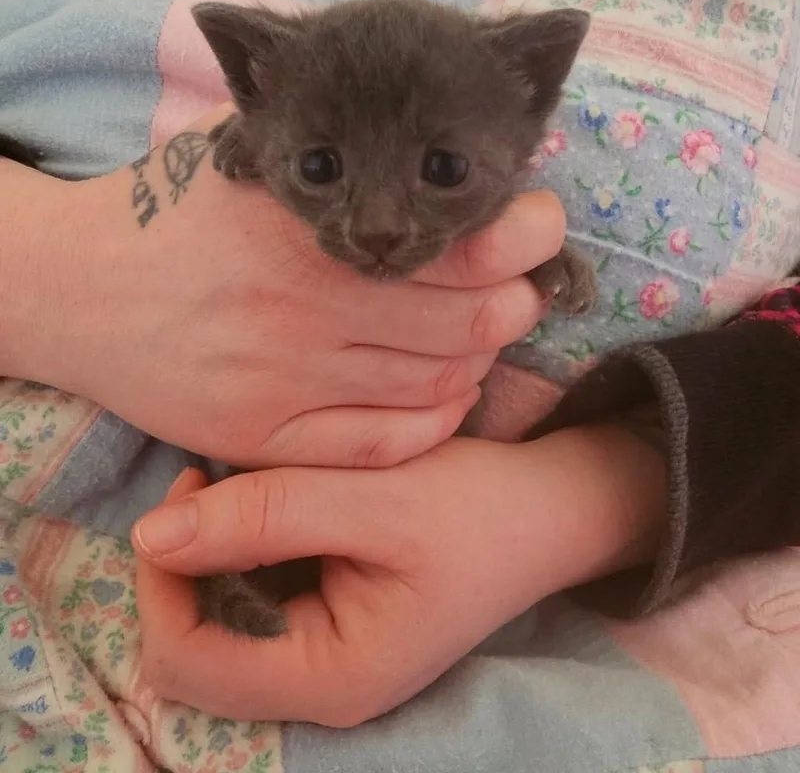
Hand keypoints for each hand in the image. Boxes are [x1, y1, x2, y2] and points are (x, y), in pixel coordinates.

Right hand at [0, 105, 563, 467]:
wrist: (81, 293)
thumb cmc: (175, 218)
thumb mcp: (249, 157)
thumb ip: (336, 153)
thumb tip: (436, 159)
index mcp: (307, 228)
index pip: (459, 242)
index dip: (522, 238)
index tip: (536, 228)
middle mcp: (302, 310)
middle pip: (466, 323)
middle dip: (516, 305)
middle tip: (518, 291)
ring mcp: (284, 383)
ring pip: (435, 386)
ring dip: (479, 362)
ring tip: (477, 337)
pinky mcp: (265, 437)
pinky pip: (385, 445)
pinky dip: (438, 422)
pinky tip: (446, 395)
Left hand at [133, 426, 664, 725]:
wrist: (548, 512)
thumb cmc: (476, 507)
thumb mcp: (376, 499)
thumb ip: (266, 514)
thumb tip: (150, 534)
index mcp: (331, 677)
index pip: (187, 659)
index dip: (163, 579)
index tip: (191, 487)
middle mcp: (320, 686)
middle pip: (194, 647)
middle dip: (187, 563)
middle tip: (215, 479)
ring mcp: (327, 660)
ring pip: (220, 621)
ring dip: (217, 551)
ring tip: (251, 483)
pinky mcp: (334, 628)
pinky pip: (257, 600)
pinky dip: (248, 549)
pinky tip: (278, 500)